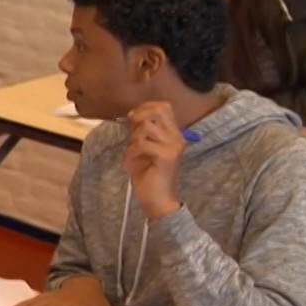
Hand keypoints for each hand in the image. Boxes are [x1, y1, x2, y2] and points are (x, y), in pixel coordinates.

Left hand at [123, 100, 186, 220]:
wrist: (157, 199)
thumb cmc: (148, 174)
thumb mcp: (143, 147)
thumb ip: (141, 131)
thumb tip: (131, 114)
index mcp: (173, 133)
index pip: (163, 106)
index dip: (144, 107)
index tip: (132, 120)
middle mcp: (177, 137)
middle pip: (157, 110)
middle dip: (138, 119)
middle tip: (131, 136)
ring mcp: (173, 146)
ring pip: (146, 126)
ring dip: (132, 139)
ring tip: (131, 154)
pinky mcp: (166, 157)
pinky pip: (142, 144)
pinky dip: (130, 154)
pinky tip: (129, 164)